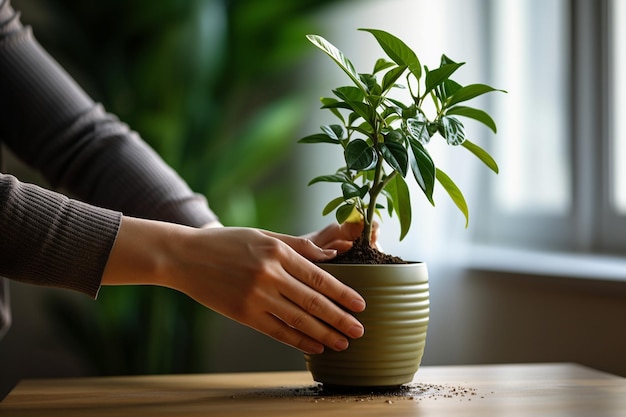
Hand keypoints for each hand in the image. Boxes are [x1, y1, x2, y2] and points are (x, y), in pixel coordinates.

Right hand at [102, 217, 365, 353]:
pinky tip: (314, 347)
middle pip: (313, 303)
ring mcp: (256, 297)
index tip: (360, 305)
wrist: (184, 257)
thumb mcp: (263, 236)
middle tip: (359, 331)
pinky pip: (277, 331)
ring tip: (343, 344)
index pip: (319, 278)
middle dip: (340, 319)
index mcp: (277, 252)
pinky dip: (298, 341)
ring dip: (324, 334)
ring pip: (298, 320)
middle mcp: (269, 275)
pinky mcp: (243, 314)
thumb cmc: (226, 243)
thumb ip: (298, 246)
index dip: (343, 294)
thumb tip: (331, 255)